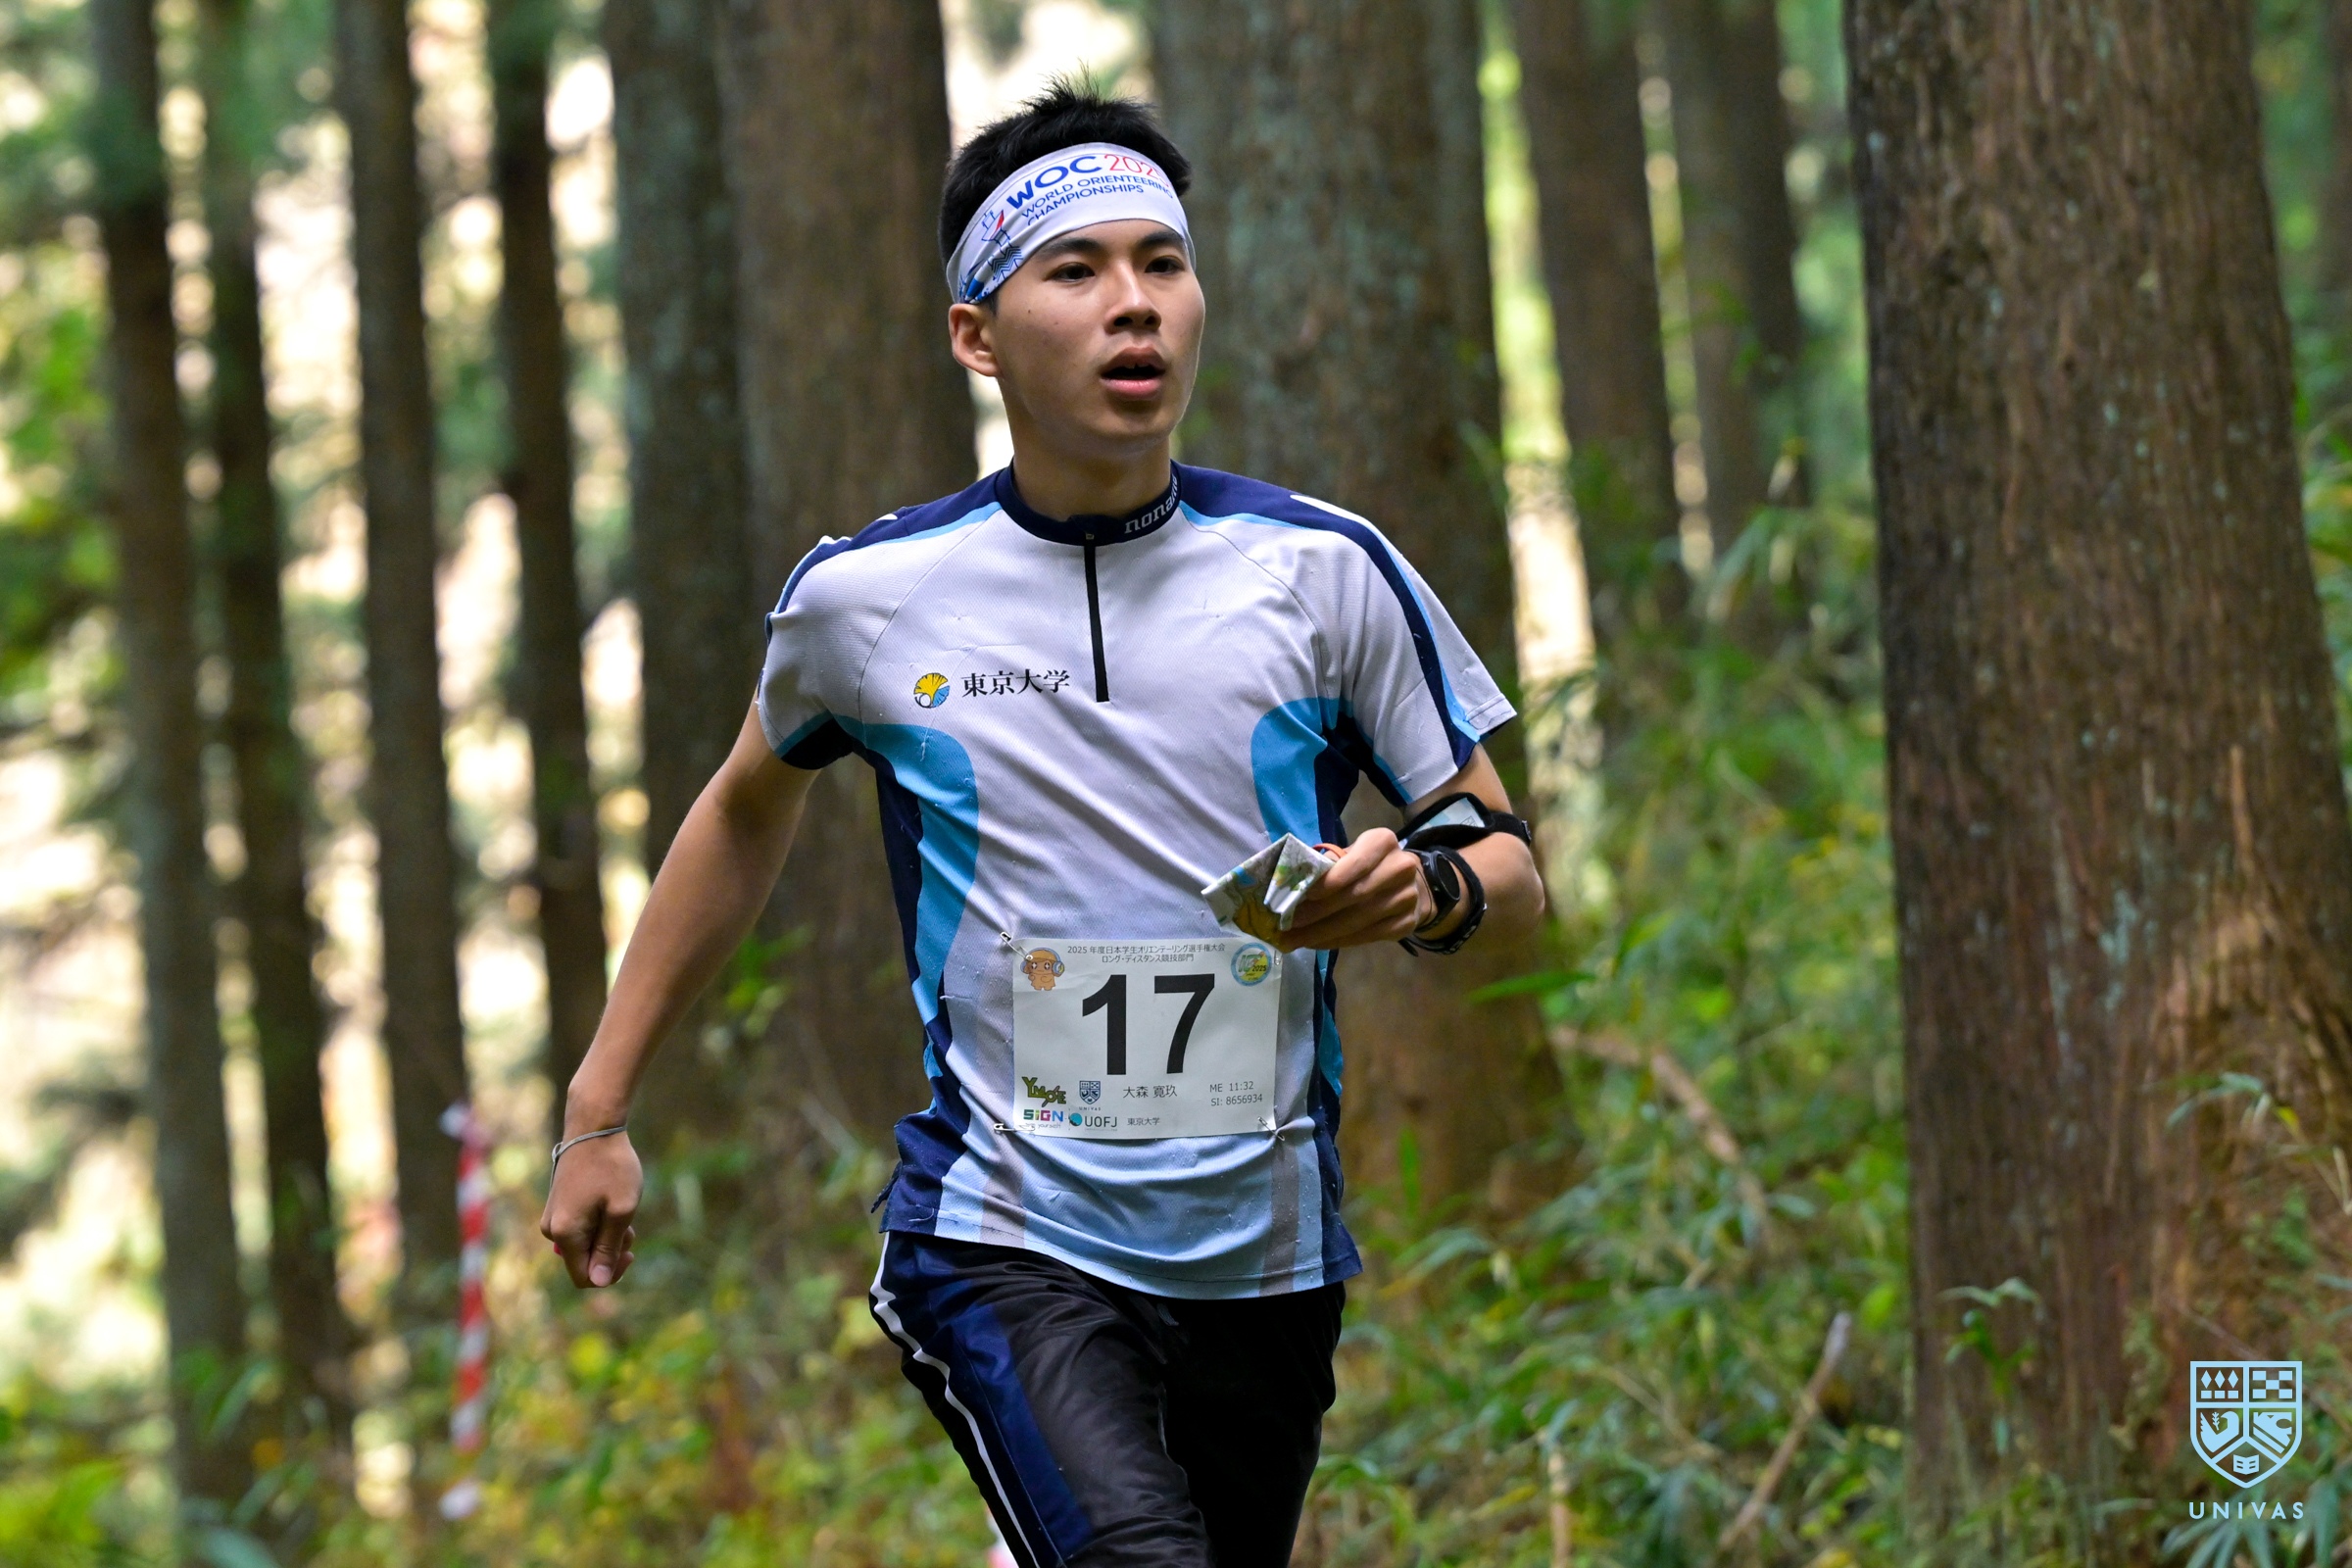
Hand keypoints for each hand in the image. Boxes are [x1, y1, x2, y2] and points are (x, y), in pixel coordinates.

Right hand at [540, 1130, 641, 1288]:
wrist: (593, 1129)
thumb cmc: (612, 1167)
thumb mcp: (620, 1210)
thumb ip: (608, 1249)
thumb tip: (597, 1282)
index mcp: (564, 1234)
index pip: (585, 1278)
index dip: (610, 1273)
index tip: (630, 1252)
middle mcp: (551, 1230)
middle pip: (583, 1262)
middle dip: (610, 1253)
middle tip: (629, 1228)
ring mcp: (553, 1217)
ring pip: (584, 1246)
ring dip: (607, 1238)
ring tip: (622, 1211)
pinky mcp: (558, 1207)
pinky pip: (580, 1230)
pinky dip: (598, 1225)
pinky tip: (611, 1204)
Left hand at [1273, 828, 1431, 950]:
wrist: (1412, 885)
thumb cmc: (1368, 866)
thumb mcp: (1351, 854)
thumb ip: (1328, 864)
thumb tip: (1293, 881)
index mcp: (1382, 842)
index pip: (1356, 863)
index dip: (1329, 881)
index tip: (1302, 896)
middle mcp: (1401, 868)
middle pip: (1356, 895)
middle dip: (1318, 912)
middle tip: (1288, 925)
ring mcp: (1408, 897)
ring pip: (1360, 920)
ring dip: (1323, 932)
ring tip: (1295, 939)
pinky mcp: (1407, 923)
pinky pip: (1368, 935)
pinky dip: (1339, 941)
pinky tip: (1318, 943)